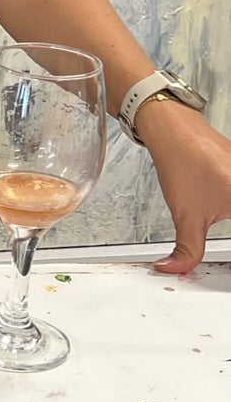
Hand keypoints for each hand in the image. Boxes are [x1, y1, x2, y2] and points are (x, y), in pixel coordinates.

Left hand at [138, 100, 230, 273]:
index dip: (228, 258)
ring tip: (216, 213)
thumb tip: (178, 269)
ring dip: (228, 217)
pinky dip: (230, 205)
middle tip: (219, 246)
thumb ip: (188, 251)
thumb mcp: (187, 218)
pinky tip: (221, 204)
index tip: (224, 264)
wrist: (176, 132)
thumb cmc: (184, 163)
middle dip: (226, 236)